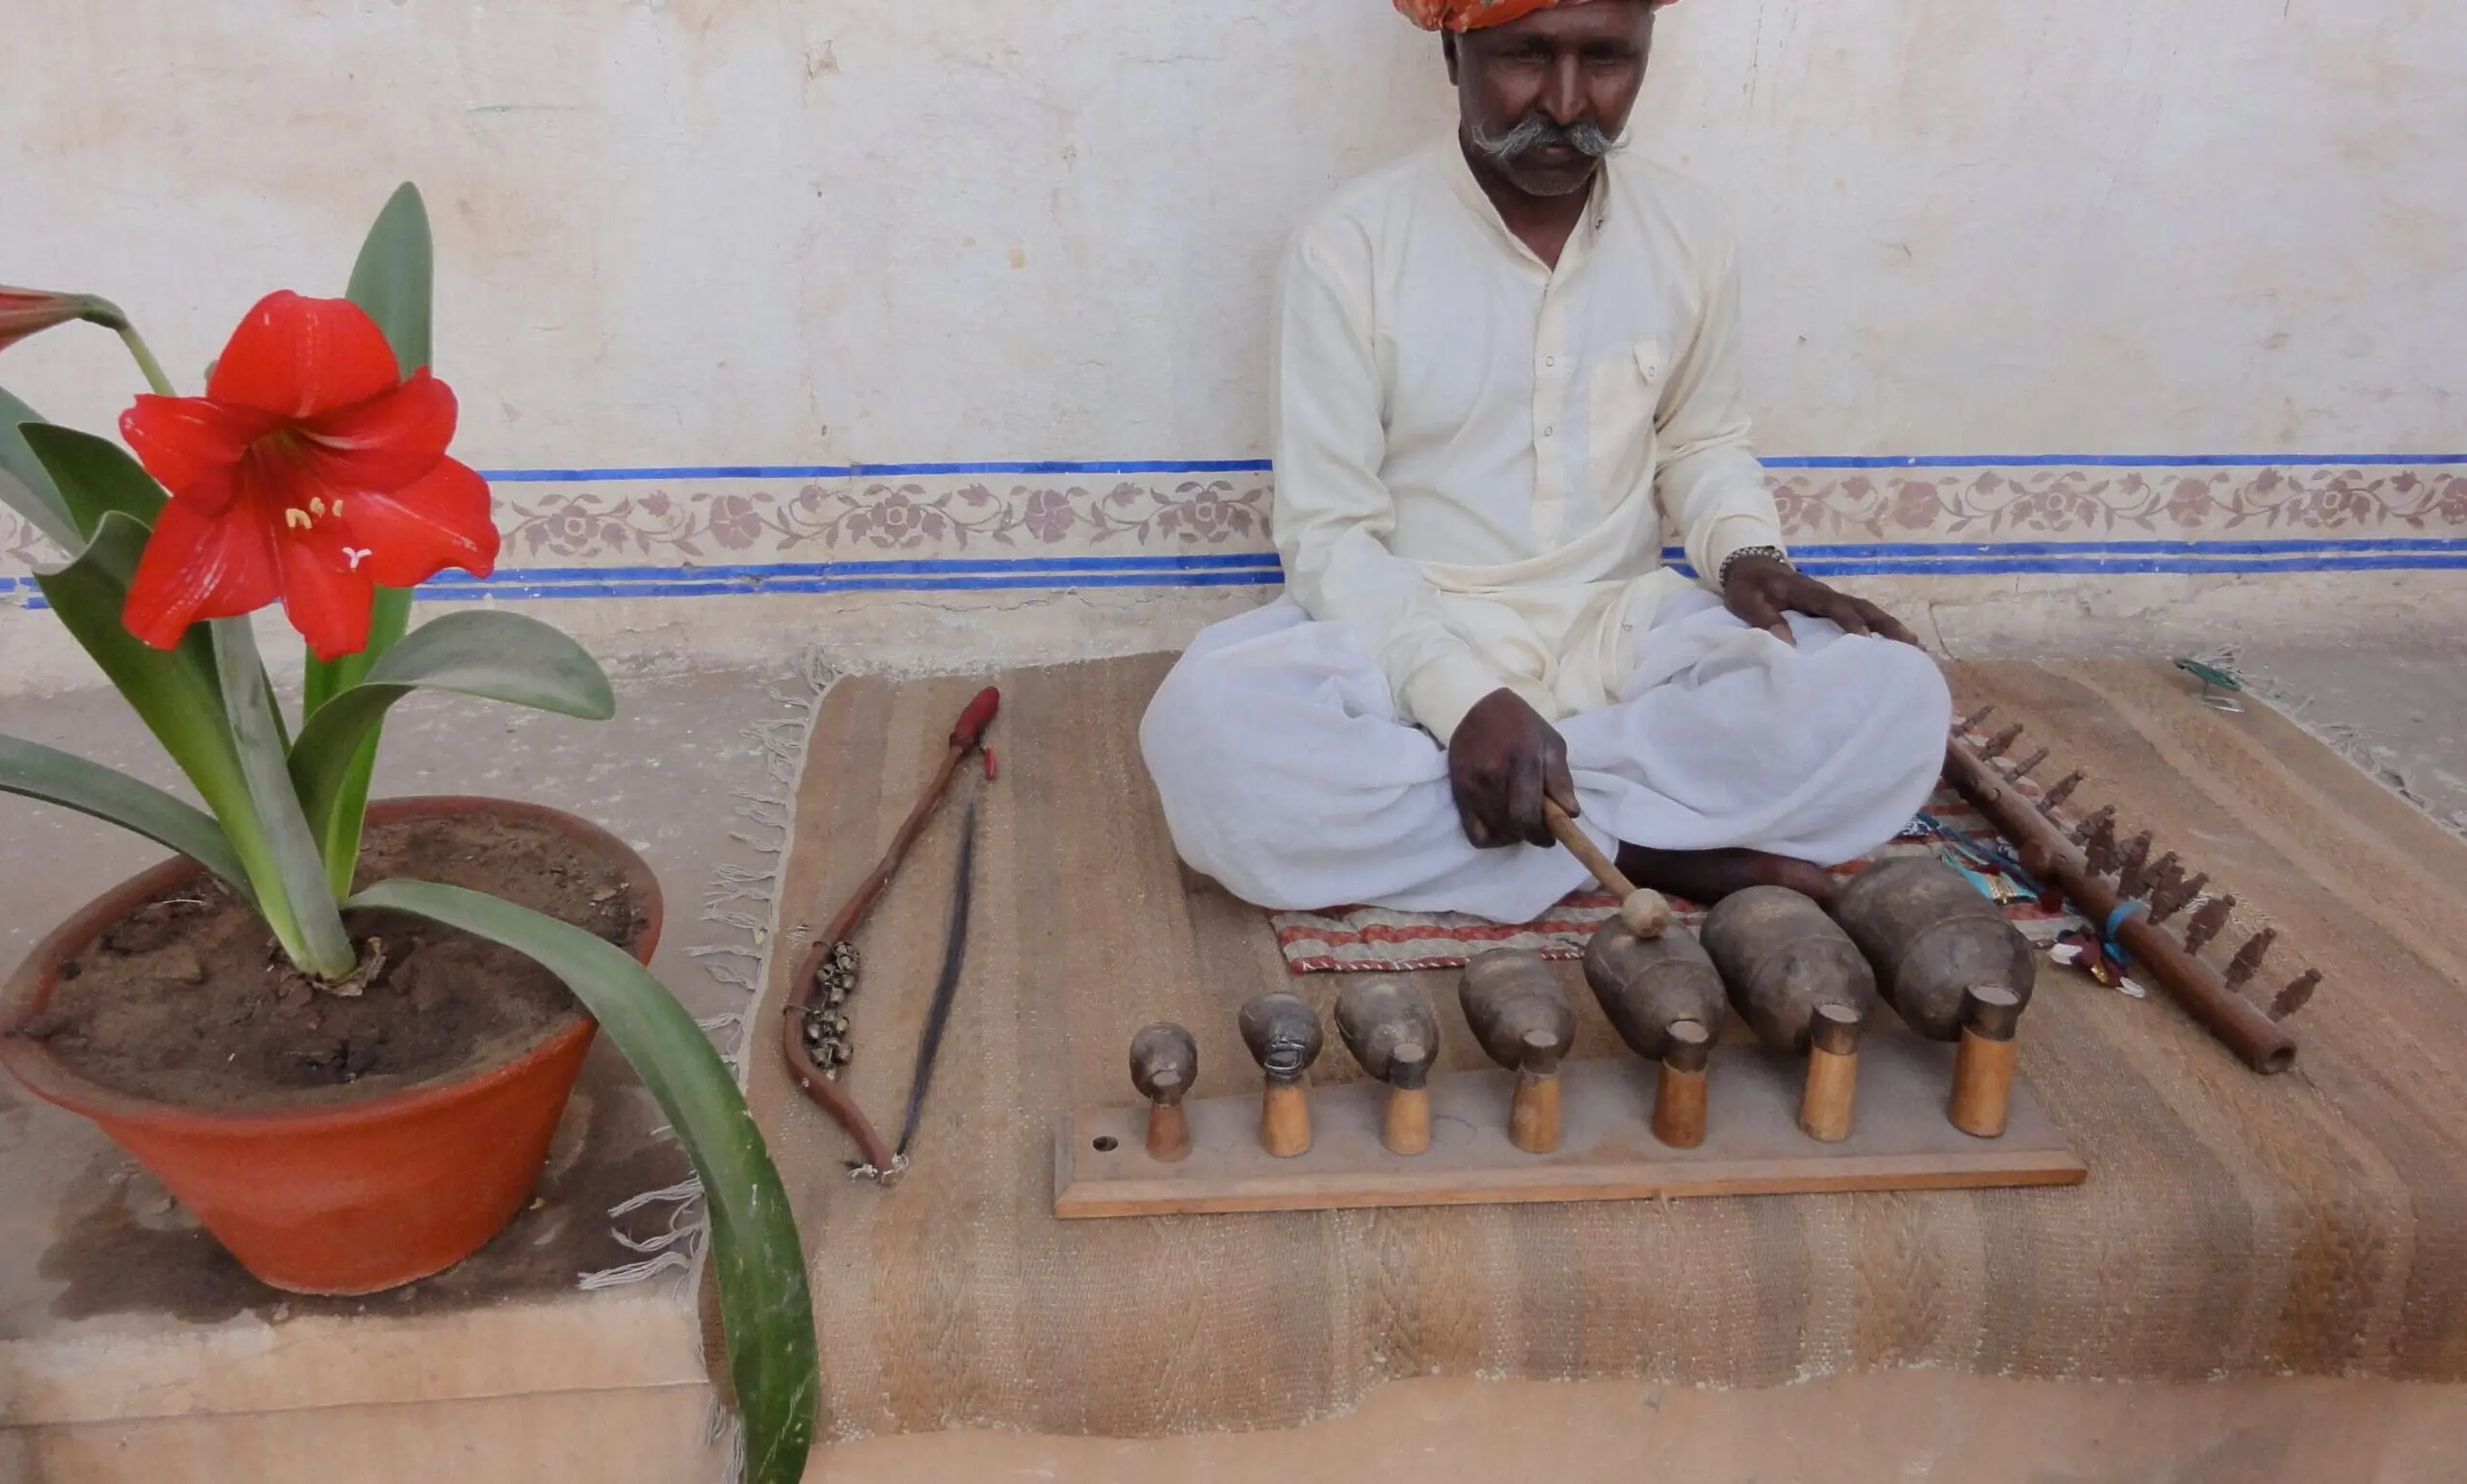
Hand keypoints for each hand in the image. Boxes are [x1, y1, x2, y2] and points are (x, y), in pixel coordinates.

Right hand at [1448, 688, 1576, 848]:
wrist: (1474, 707)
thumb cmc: (1520, 725)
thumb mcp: (1551, 742)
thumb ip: (1561, 779)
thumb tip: (1571, 813)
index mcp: (1522, 762)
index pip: (1528, 814)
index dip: (1541, 834)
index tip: (1550, 837)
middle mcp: (1493, 777)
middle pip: (1512, 827)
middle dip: (1529, 835)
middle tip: (1537, 829)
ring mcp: (1472, 786)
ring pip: (1495, 832)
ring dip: (1512, 836)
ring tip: (1520, 823)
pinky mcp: (1459, 792)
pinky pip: (1474, 833)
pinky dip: (1491, 837)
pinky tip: (1500, 826)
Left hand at [1721, 552, 1917, 646]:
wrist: (1749, 564)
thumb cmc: (1747, 585)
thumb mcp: (1745, 601)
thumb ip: (1764, 618)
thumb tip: (1786, 641)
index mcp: (1805, 590)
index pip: (1832, 605)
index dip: (1849, 621)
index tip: (1865, 639)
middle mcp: (1824, 593)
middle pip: (1861, 606)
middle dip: (1885, 623)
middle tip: (1910, 642)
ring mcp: (1830, 599)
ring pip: (1864, 610)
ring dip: (1888, 625)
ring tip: (1913, 645)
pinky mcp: (1830, 606)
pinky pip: (1858, 615)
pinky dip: (1877, 626)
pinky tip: (1891, 644)